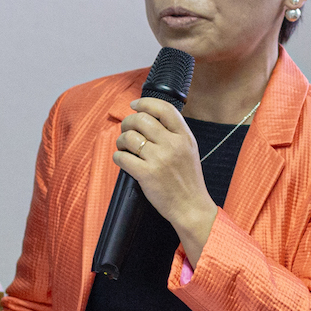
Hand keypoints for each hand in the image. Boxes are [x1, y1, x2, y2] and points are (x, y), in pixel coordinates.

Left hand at [113, 97, 217, 262]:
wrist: (191, 207)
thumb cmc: (188, 180)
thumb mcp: (189, 150)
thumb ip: (173, 133)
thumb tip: (148, 118)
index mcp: (184, 137)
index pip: (163, 108)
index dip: (144, 103)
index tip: (134, 105)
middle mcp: (172, 145)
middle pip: (141, 119)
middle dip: (128, 122)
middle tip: (126, 131)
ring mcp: (159, 159)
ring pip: (128, 137)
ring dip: (121, 141)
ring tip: (125, 148)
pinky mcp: (146, 174)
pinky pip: (122, 157)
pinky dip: (118, 157)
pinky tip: (124, 161)